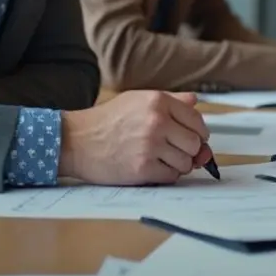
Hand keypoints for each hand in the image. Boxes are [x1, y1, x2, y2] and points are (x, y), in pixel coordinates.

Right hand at [58, 91, 212, 184]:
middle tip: (175, 151)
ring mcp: (150, 145)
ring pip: (186, 162)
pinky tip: (153, 167)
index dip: (198, 132)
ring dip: (178, 165)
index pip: (197, 120)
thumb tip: (195, 102)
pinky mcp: (143, 168)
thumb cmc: (105, 121)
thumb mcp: (137, 99)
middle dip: (189, 151)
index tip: (193, 138)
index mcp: (158, 101)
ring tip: (161, 159)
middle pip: (195, 144)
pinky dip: (166, 175)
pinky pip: (172, 176)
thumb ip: (170, 100)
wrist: (77, 140)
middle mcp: (157, 121)